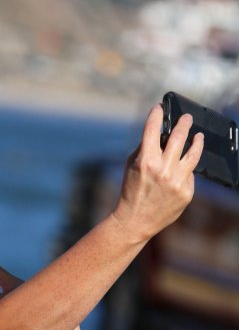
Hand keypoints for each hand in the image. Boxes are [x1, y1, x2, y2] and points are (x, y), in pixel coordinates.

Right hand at [112, 105, 201, 245]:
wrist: (135, 221)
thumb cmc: (131, 192)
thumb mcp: (132, 166)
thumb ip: (146, 149)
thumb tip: (161, 133)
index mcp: (146, 161)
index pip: (152, 129)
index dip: (156, 114)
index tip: (159, 108)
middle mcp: (163, 169)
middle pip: (179, 136)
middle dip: (184, 123)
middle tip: (187, 118)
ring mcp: (177, 181)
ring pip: (193, 153)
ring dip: (197, 141)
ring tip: (198, 136)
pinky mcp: (186, 192)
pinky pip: (190, 174)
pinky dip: (185, 170)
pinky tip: (182, 170)